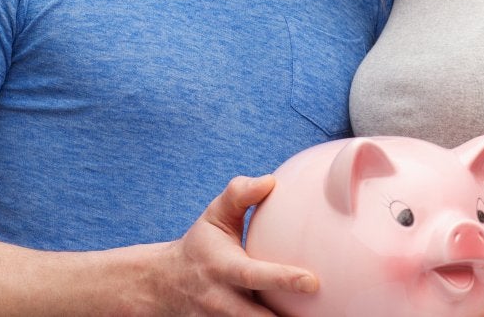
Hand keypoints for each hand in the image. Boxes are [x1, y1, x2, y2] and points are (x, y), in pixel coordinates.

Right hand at [146, 175, 318, 315]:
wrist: (163, 285)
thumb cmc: (200, 246)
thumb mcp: (213, 216)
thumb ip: (239, 194)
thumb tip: (270, 181)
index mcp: (221, 268)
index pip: (252, 275)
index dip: (282, 279)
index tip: (312, 282)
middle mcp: (221, 299)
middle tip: (321, 316)